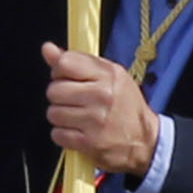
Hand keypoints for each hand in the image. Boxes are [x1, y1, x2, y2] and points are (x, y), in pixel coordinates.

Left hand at [38, 44, 162, 179]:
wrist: (144, 141)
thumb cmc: (125, 106)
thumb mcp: (109, 76)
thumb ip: (77, 61)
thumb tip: (47, 49)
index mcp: (108, 75)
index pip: (65, 63)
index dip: (59, 71)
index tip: (67, 78)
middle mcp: (102, 95)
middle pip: (54, 90)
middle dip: (59, 96)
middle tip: (74, 101)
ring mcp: (96, 120)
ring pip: (53, 113)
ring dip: (61, 116)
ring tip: (77, 117)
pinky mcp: (89, 142)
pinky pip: (57, 134)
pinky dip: (64, 134)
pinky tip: (77, 131)